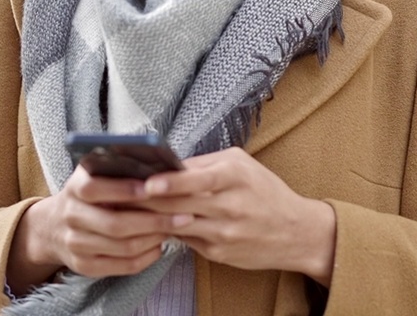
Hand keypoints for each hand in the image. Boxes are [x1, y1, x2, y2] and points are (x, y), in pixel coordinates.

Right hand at [7, 166, 191, 292]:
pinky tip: (160, 246)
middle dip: (155, 221)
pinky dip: (146, 257)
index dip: (125, 190)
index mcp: (75, 188)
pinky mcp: (84, 266)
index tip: (153, 188)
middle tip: (184, 215)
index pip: (96, 189)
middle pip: (115, 224)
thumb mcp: (94, 175)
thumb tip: (158, 165)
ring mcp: (76, 244)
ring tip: (176, 228)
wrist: (53, 227)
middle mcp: (71, 217)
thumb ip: (118, 169)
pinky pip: (122, 266)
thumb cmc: (88, 194)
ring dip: (155, 238)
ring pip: (123, 247)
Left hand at [140, 147, 335, 285]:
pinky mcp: (218, 252)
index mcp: (234, 176)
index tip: (146, 182)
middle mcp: (229, 204)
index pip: (196, 179)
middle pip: (179, 203)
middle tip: (120, 195)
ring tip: (126, 210)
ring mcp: (223, 231)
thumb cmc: (265, 192)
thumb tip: (167, 164)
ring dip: (150, 218)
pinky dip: (167, 232)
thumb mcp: (242, 166)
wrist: (296, 232)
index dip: (169, 182)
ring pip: (177, 224)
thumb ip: (205, 164)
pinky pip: (185, 239)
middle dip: (147, 200)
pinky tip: (150, 225)